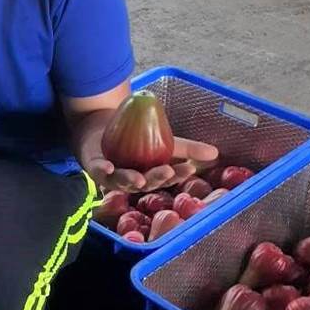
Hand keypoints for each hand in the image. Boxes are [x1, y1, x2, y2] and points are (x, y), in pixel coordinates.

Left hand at [86, 137, 218, 193]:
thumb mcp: (163, 141)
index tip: (190, 167)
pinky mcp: (94, 167)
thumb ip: (187, 148)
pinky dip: (103, 170)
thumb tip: (215, 153)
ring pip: (122, 182)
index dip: (178, 174)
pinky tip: (108, 168)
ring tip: (139, 178)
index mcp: (150, 176)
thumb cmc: (135, 139)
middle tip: (167, 171)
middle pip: (146, 183)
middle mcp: (132, 181)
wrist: (102, 126)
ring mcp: (112, 176)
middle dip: (157, 178)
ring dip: (130, 181)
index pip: (168, 178)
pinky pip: (97, 172)